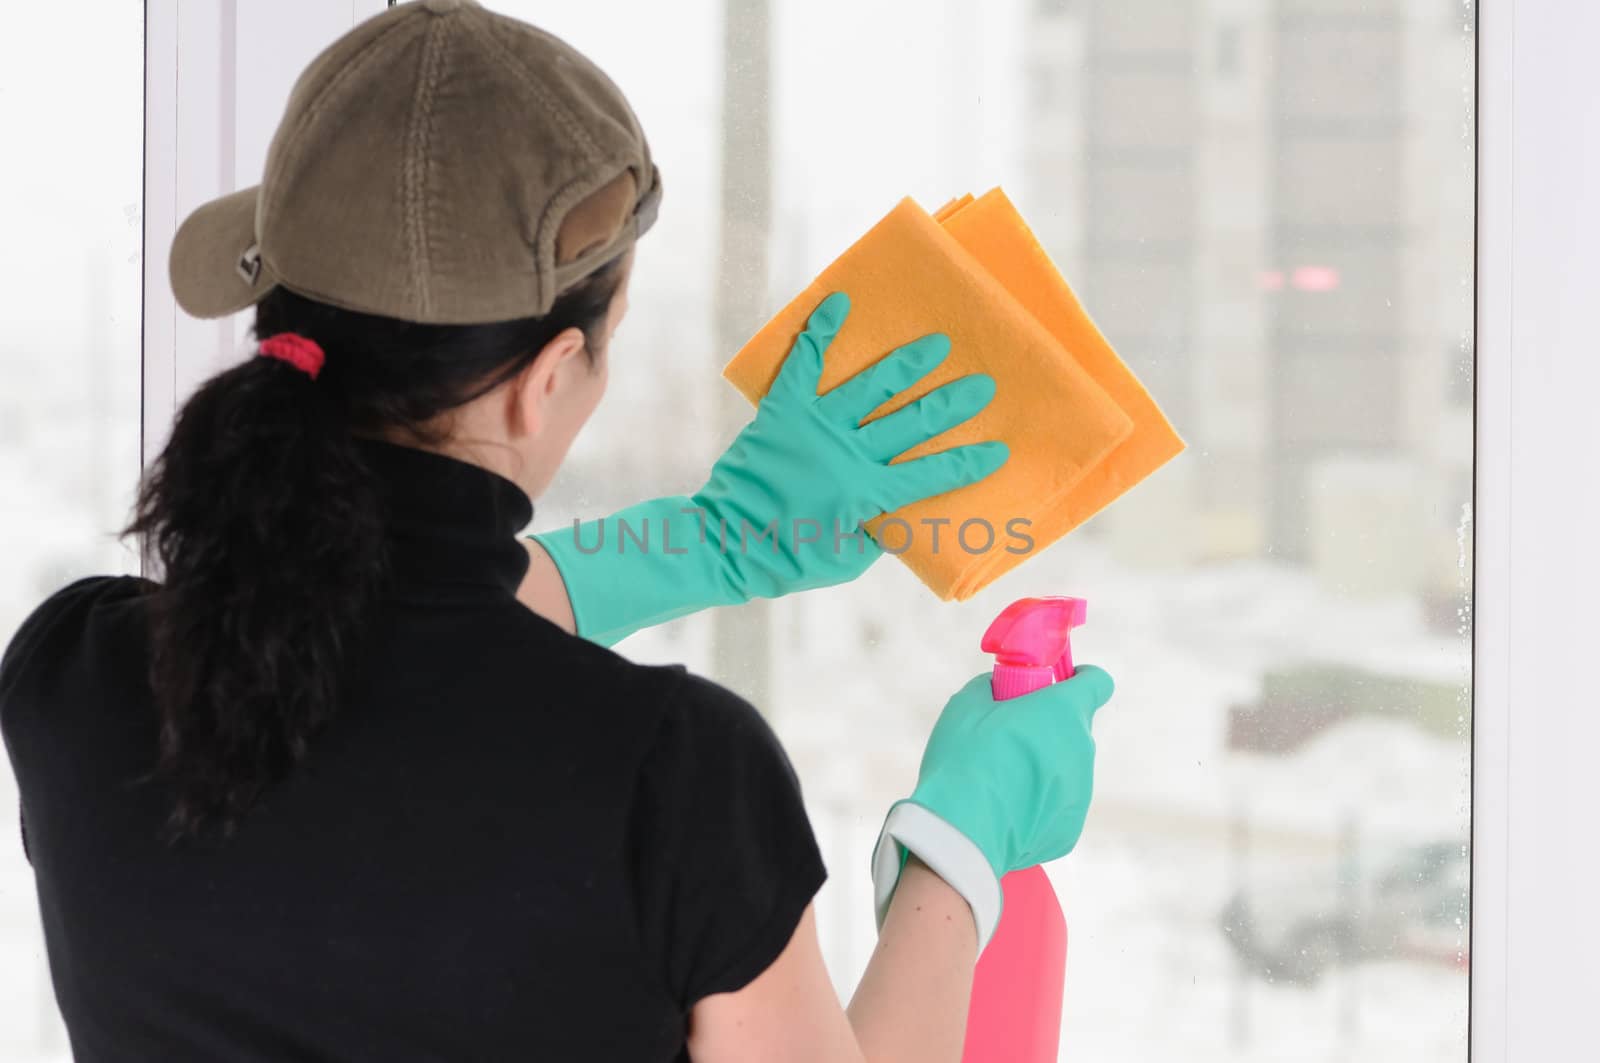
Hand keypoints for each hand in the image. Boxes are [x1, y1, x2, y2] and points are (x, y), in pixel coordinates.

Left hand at [695, 291, 1006, 597]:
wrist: (727, 544)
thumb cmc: (789, 559)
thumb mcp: (846, 560)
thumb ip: (877, 535)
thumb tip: (899, 515)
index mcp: (868, 493)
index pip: (931, 474)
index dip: (967, 463)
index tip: (998, 449)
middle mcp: (849, 454)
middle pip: (912, 422)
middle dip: (952, 404)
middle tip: (983, 384)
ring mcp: (816, 428)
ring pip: (871, 388)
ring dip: (907, 364)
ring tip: (936, 342)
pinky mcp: (783, 412)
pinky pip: (803, 365)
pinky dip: (819, 332)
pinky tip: (838, 301)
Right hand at [870, 665, 1113, 949]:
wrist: (962, 832)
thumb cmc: (966, 759)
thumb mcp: (968, 704)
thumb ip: (992, 688)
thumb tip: (999, 691)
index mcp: (1063, 712)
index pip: (1098, 683)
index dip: (1080, 679)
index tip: (1059, 685)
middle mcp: (1082, 751)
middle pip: (1074, 730)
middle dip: (1049, 728)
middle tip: (1010, 736)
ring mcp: (1081, 794)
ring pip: (1066, 770)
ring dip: (1043, 768)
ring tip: (1001, 781)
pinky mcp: (1070, 830)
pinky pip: (1057, 807)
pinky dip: (1037, 805)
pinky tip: (1005, 811)